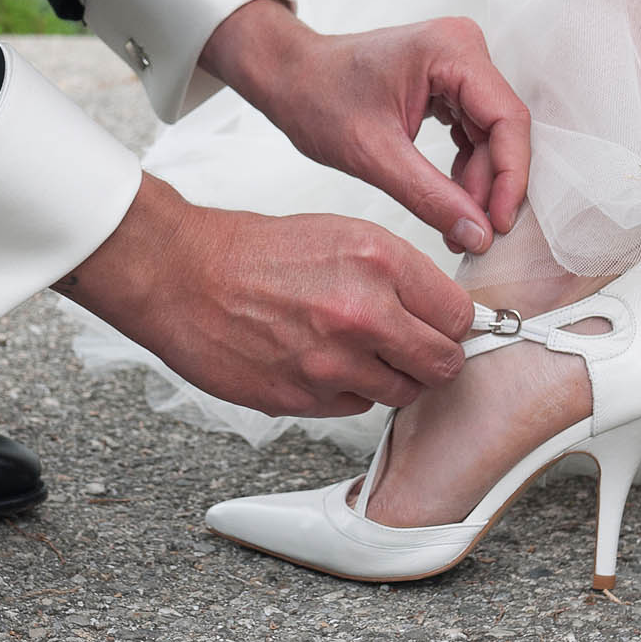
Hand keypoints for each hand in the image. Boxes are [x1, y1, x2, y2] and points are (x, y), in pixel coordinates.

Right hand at [59, 176, 473, 415]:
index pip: (458, 314)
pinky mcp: (302, 397)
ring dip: (389, 378)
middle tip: (413, 349)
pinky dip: (347, 391)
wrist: (182, 276)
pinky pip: (354, 407)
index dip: (452, 323)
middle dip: (433, 359)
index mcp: (377, 260)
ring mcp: (332, 362)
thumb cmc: (255, 252)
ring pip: (401, 393)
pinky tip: (319, 362)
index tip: (442, 326)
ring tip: (355, 351)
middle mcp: (362, 313)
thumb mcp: (341, 235)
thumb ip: (398, 274)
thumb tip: (442, 312)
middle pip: (441, 363)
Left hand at [201, 0, 528, 254]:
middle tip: (475, 237)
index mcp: (451, 50)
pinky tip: (450, 201)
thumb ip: (430, 196)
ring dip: (478, 183)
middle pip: (502, 129)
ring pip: (490, 135)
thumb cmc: (317, 98)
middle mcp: (464, 48)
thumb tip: (477, 235)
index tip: (499, 225)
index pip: (507, 119)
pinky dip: (465, 168)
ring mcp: (458, 64)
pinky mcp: (449, 83)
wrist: (289, 77)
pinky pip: (473, 131)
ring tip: (458, 228)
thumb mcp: (374, 155)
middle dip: (491, 186)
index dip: (511, 177)